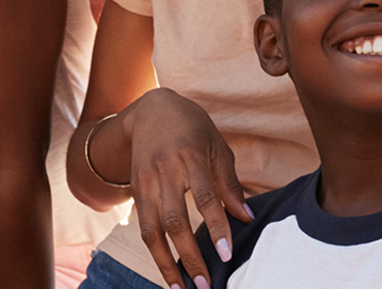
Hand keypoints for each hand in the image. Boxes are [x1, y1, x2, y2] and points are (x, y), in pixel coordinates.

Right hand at [119, 88, 251, 288]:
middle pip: (174, 220)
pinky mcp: (135, 191)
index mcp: (190, 156)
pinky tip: (168, 272)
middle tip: (204, 284)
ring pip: (152, 230)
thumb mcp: (217, 146)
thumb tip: (246, 218)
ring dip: (166, 264)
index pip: (204, 197)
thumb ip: (229, 183)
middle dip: (189, 255)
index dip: (216, 227)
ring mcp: (145, 182)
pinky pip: (143, 228)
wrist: (149, 110)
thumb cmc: (192, 128)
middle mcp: (164, 171)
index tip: (226, 254)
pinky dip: (155, 253)